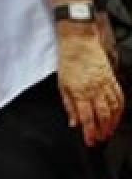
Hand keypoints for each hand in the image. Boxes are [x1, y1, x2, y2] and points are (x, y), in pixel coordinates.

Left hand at [57, 23, 124, 144]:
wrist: (79, 41)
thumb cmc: (68, 60)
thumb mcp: (61, 84)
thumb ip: (68, 105)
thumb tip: (73, 121)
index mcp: (80, 91)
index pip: (87, 118)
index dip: (89, 132)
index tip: (90, 141)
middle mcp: (94, 90)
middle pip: (103, 116)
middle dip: (103, 131)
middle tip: (101, 138)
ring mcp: (106, 85)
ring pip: (114, 109)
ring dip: (112, 123)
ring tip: (109, 131)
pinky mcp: (112, 79)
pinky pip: (119, 98)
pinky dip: (120, 109)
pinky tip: (117, 115)